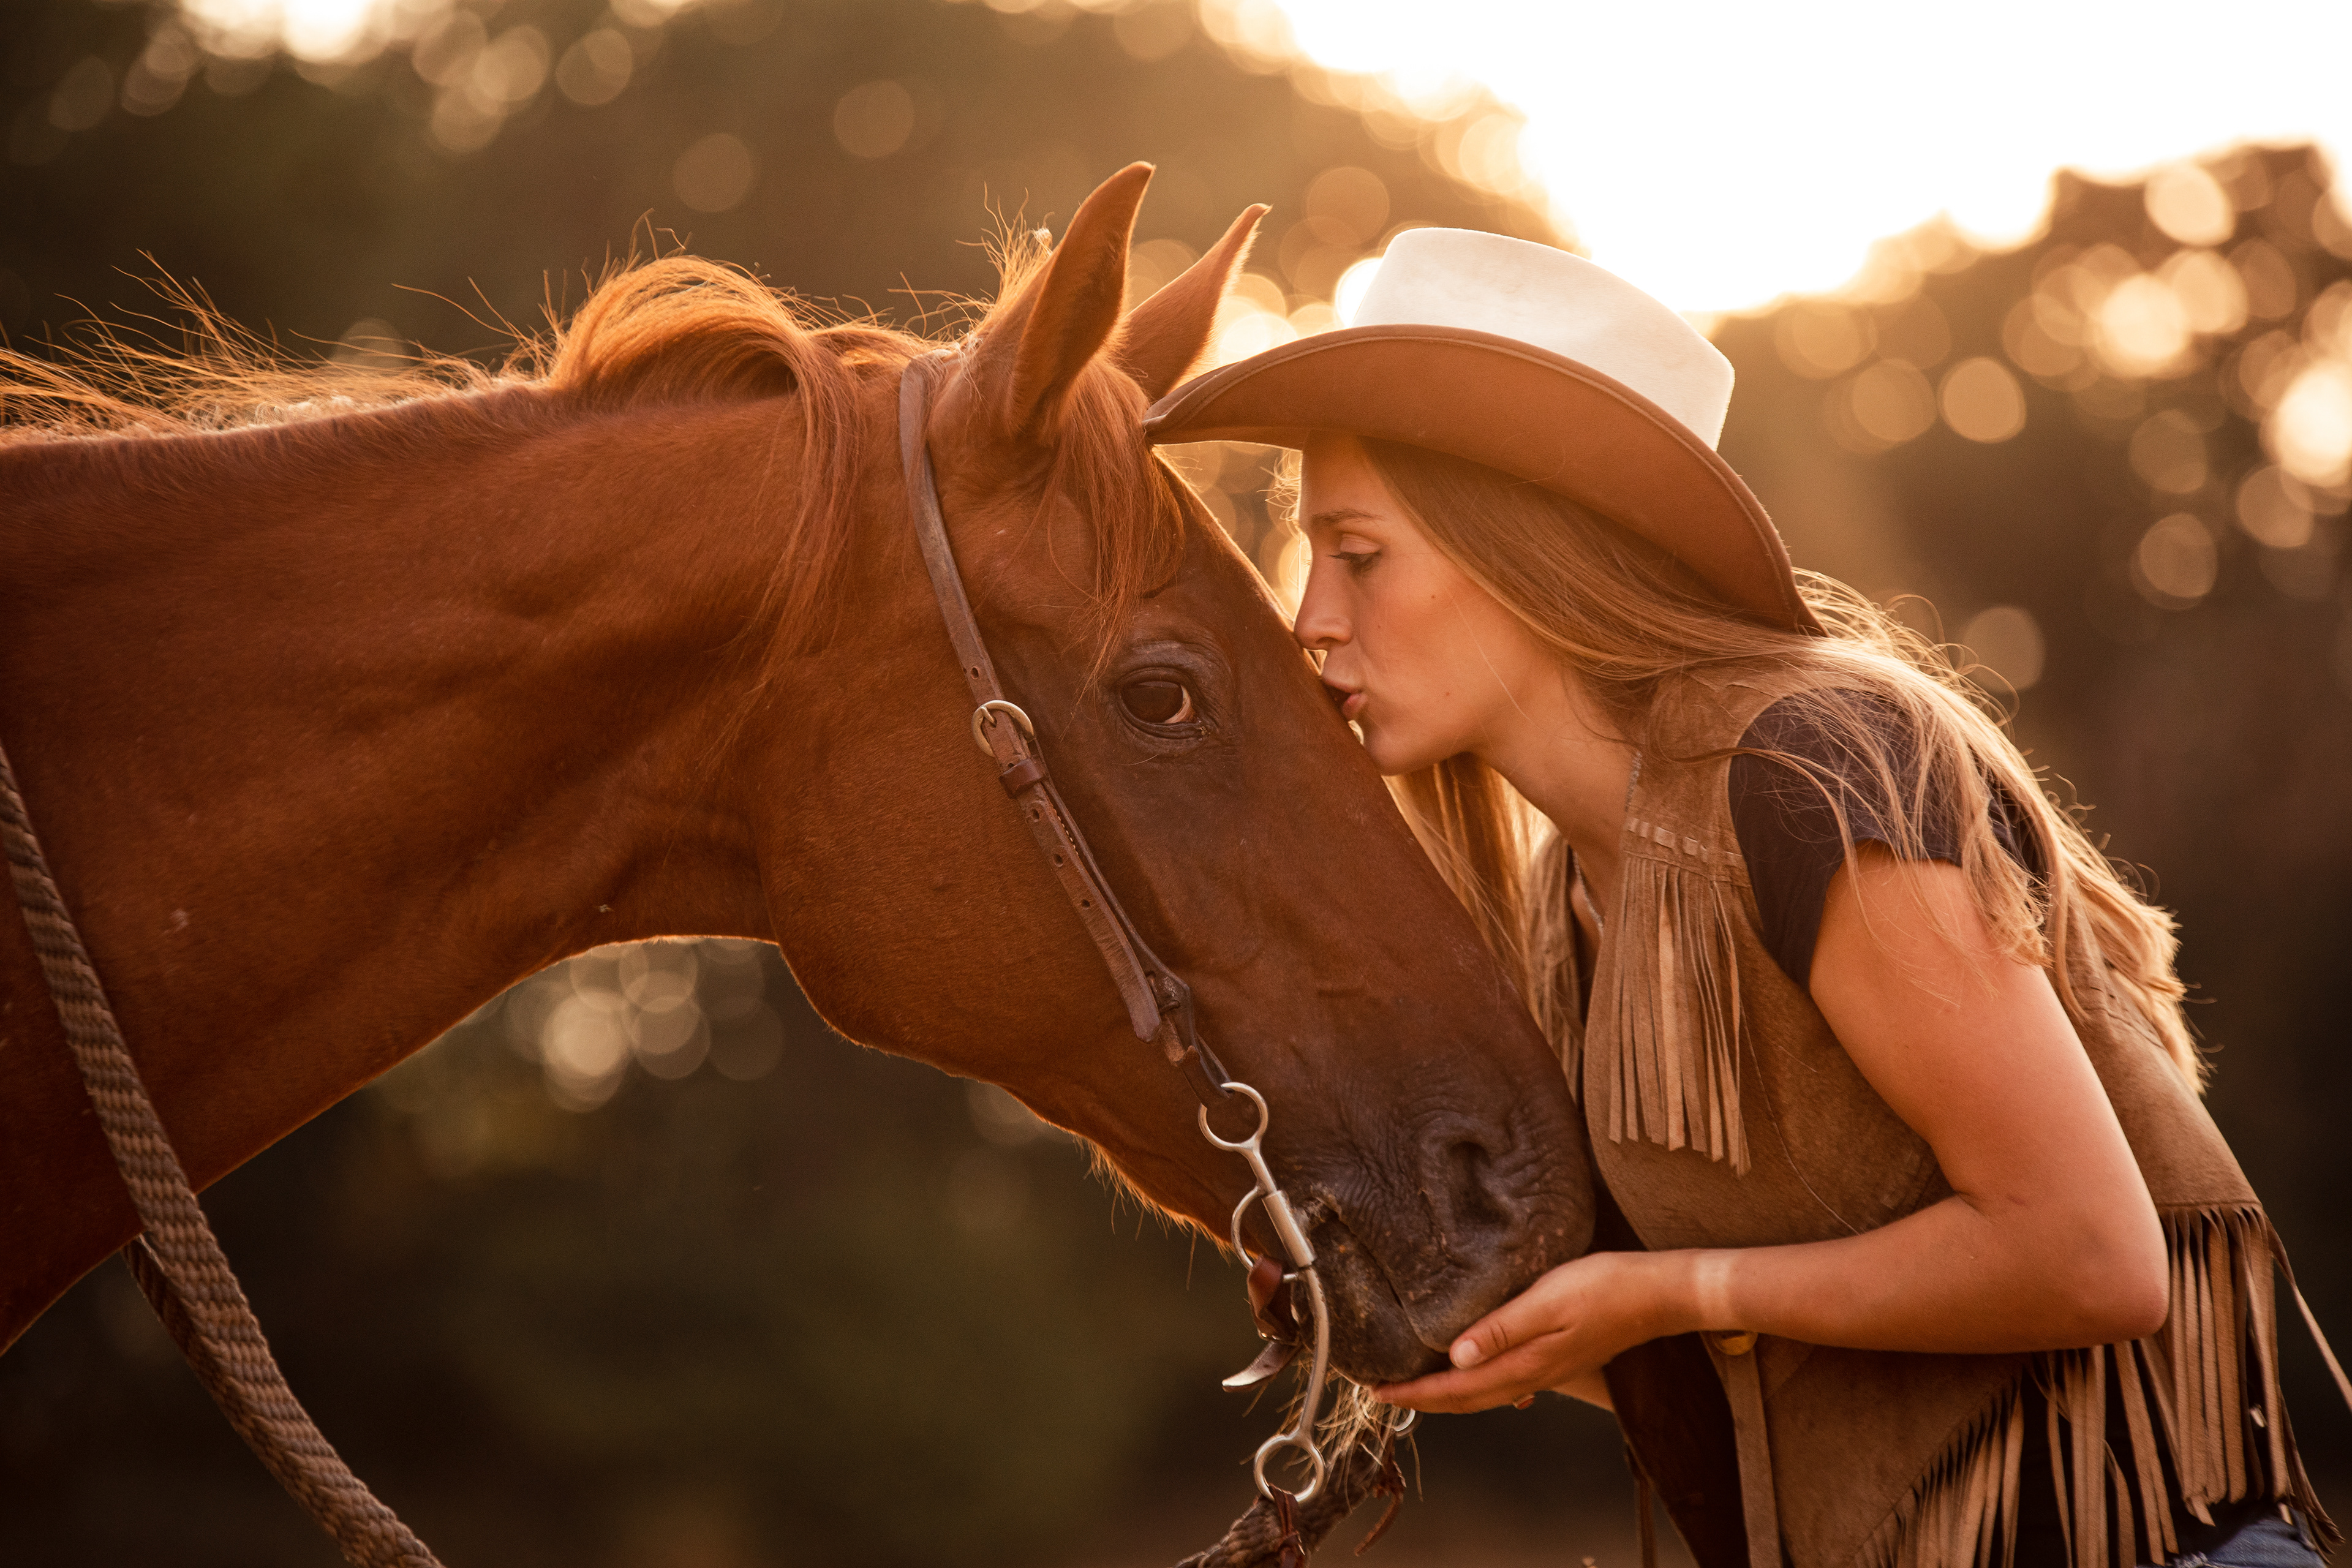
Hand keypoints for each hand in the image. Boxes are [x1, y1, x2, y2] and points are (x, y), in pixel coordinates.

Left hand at [1372, 1250, 1692, 1413]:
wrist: (1656, 1295)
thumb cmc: (1604, 1288)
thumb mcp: (1547, 1300)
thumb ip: (1501, 1329)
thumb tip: (1455, 1357)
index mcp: (1523, 1365)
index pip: (1455, 1389)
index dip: (1413, 1393)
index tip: (1376, 1390)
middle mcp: (1530, 1376)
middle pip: (1464, 1398)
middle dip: (1420, 1399)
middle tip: (1379, 1390)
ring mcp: (1544, 1371)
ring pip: (1481, 1392)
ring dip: (1445, 1392)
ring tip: (1413, 1381)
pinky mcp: (1554, 1359)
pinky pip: (1501, 1380)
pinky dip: (1472, 1381)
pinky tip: (1466, 1366)